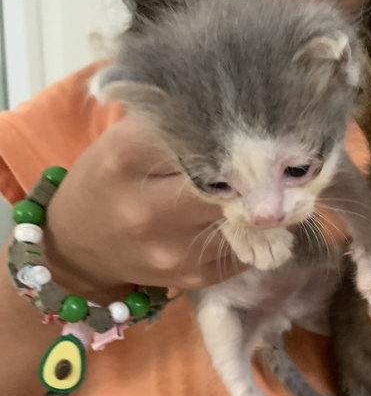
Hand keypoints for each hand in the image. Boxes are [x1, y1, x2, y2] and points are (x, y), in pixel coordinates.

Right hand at [44, 116, 245, 300]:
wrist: (79, 244)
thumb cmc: (108, 179)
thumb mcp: (124, 138)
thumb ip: (174, 126)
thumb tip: (236, 117)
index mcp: (126, 159)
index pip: (200, 136)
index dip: (229, 132)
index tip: (245, 129)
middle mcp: (148, 210)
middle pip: (230, 181)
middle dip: (252, 170)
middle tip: (266, 160)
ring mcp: (173, 250)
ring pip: (246, 218)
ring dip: (257, 203)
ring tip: (259, 189)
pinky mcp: (194, 277)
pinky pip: (247, 249)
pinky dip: (251, 231)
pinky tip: (241, 219)